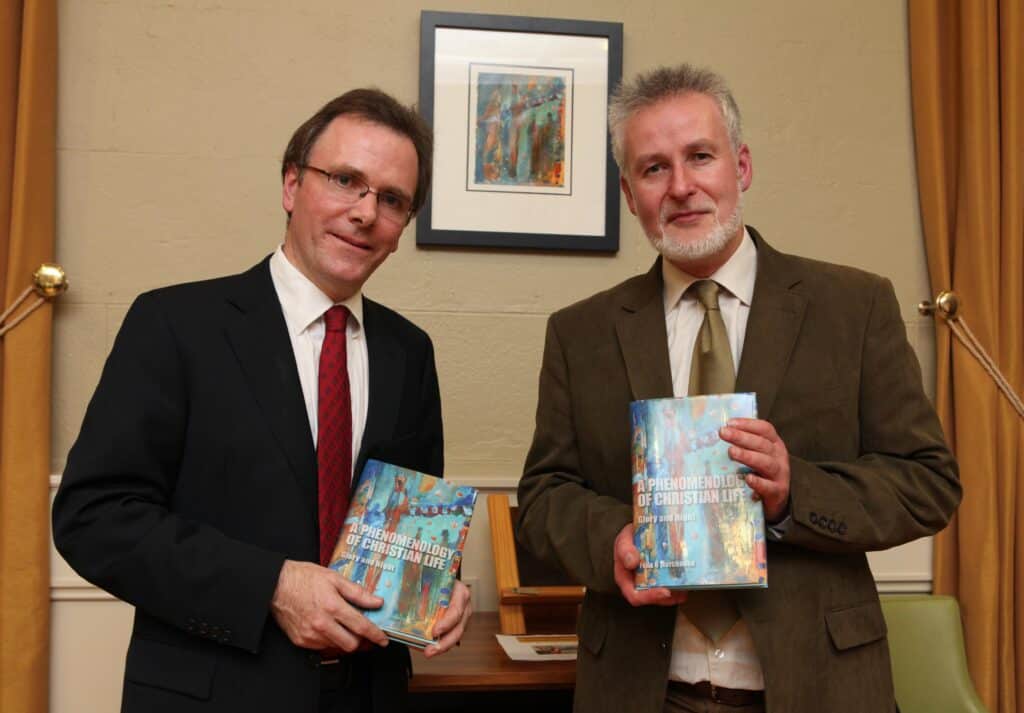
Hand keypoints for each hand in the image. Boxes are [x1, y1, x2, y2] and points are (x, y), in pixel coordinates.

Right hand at [270, 560, 387, 652]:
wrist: (275, 585)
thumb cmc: (303, 578)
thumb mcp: (334, 578)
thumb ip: (357, 592)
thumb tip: (376, 602)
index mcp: (332, 606)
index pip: (361, 627)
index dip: (376, 635)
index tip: (383, 639)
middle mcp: (322, 624)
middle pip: (351, 644)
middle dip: (362, 642)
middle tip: (366, 636)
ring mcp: (310, 635)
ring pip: (337, 648)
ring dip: (345, 641)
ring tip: (346, 629)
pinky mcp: (301, 640)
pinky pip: (322, 648)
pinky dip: (330, 642)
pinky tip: (331, 630)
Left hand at [423, 579, 472, 657]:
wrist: (442, 578)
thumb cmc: (438, 577)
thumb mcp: (432, 577)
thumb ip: (420, 585)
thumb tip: (396, 591)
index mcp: (460, 592)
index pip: (456, 610)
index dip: (446, 623)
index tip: (435, 632)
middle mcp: (463, 607)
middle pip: (458, 629)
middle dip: (444, 643)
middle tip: (429, 651)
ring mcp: (461, 617)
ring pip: (455, 636)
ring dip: (441, 647)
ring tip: (428, 652)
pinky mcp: (455, 625)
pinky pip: (448, 637)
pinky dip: (438, 644)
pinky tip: (427, 648)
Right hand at [613, 524, 687, 606]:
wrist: (642, 530)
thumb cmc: (630, 537)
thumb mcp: (624, 539)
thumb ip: (624, 549)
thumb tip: (631, 562)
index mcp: (625, 578)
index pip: (635, 596)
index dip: (649, 597)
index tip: (664, 591)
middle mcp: (637, 583)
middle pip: (653, 599)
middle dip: (668, 597)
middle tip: (681, 590)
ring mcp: (651, 582)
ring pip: (665, 596)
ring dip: (677, 592)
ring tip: (686, 584)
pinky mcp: (662, 579)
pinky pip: (673, 587)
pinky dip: (681, 586)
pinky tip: (688, 580)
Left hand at [720, 418, 790, 522]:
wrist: (775, 502)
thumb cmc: (760, 474)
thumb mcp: (756, 455)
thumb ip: (742, 444)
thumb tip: (719, 431)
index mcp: (774, 444)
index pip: (765, 429)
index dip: (748, 424)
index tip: (729, 422)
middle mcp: (779, 457)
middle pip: (762, 444)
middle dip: (741, 437)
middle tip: (723, 433)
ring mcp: (780, 475)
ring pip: (766, 463)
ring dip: (748, 456)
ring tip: (731, 452)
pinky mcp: (778, 492)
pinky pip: (768, 487)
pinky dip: (758, 482)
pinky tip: (747, 478)